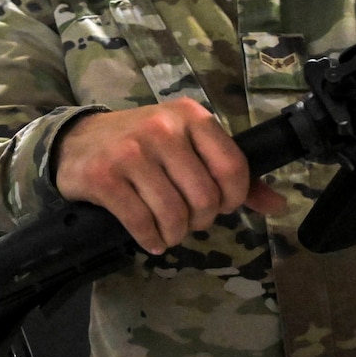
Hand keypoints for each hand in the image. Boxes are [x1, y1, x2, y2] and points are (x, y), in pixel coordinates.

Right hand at [52, 99, 284, 253]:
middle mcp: (162, 129)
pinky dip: (151, 240)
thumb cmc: (141, 145)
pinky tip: (150, 238)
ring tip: (167, 231)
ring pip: (173, 213)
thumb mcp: (188, 146)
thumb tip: (278, 204)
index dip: (232, 199)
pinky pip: (141, 222)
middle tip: (187, 220)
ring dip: (174, 234)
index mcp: (191, 116)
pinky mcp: (104, 177)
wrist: (78, 141)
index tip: (219, 206)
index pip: (233, 167)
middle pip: (204, 197)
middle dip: (200, 221)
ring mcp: (131, 152)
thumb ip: (232, 173)